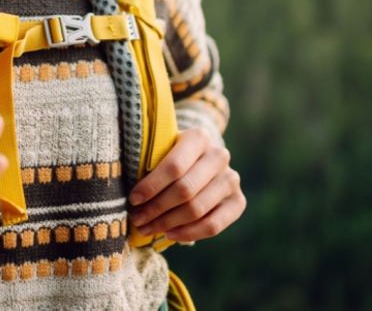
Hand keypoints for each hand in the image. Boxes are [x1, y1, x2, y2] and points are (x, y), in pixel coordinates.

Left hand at [127, 127, 245, 241]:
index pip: (174, 166)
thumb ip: (149, 164)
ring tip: (148, 228)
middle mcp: (219, 155)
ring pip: (197, 209)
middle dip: (156, 208)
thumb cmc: (171, 157)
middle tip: (137, 219)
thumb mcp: (161, 150)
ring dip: (168, 223)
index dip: (152, 186)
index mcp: (199, 137)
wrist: (199, 161)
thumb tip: (133, 197)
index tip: (133, 199)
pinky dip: (188, 233)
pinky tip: (169, 234)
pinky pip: (213, 225)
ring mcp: (231, 179)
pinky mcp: (238, 201)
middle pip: (185, 190)